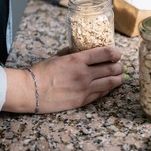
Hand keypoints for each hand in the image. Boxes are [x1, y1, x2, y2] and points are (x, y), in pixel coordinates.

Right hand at [3, 46, 123, 113]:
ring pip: (110, 82)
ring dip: (118, 78)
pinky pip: (101, 94)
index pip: (105, 53)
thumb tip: (80, 49)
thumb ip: (71, 53)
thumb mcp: (57, 57)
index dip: (116, 53)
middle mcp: (84, 74)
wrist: (30, 92)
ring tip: (120, 76)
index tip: (118, 53)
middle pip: (112, 68)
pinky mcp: (82, 100)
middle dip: (119, 66)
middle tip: (120, 65)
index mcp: (77, 60)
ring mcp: (84, 88)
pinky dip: (108, 89)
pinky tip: (110, 86)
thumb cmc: (40, 72)